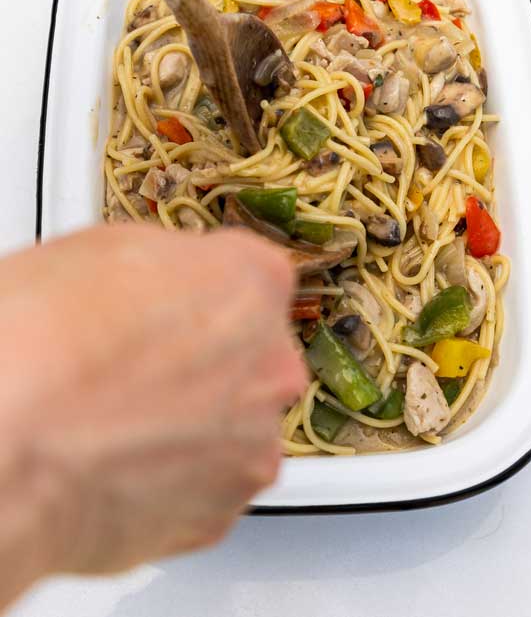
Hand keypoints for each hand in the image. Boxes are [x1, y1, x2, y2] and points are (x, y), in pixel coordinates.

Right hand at [0, 225, 304, 600]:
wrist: (7, 442)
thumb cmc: (39, 342)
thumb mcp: (106, 250)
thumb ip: (168, 270)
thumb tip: (162, 284)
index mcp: (253, 284)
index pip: (252, 283)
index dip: (202, 299)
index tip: (173, 314)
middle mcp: (272, 365)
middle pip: (253, 361)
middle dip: (206, 370)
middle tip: (136, 379)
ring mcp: (252, 443)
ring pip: (233, 431)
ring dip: (191, 432)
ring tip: (115, 431)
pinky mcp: (220, 513)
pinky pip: (204, 491)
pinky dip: (169, 486)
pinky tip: (116, 470)